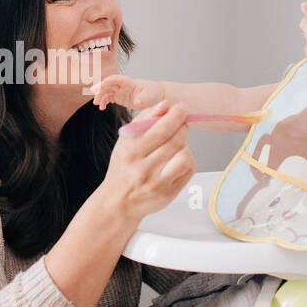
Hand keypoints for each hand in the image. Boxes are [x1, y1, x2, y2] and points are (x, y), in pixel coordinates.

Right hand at [86, 74, 164, 110]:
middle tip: (96, 98)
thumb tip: (136, 102)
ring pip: (107, 92)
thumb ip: (142, 99)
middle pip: (108, 85)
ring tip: (98, 105)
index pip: (116, 79)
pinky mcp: (120, 98)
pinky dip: (104, 102)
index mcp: (129, 82)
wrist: (158, 96)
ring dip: (101, 97)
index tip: (101, 86)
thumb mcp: (150, 96)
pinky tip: (102, 108)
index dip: (108, 81)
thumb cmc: (155, 93)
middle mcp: (123, 85)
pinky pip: (109, 98)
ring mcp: (121, 91)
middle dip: (101, 90)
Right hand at [98, 100, 194, 224]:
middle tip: (182, 122)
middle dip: (183, 126)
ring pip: (184, 155)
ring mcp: (157, 183)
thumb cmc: (123, 167)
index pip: (160, 128)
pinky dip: (187, 159)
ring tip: (176, 144)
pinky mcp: (168, 193)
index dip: (175, 115)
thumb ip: (144, 120)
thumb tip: (165, 105)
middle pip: (175, 140)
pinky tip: (177, 158)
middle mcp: (143, 168)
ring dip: (184, 145)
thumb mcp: (126, 141)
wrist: (118, 201)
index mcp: (130, 152)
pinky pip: (188, 170)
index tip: (181, 108)